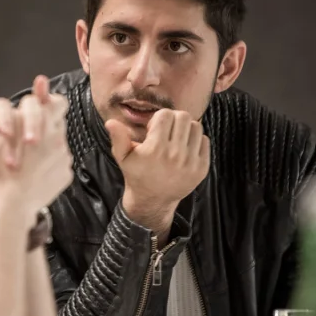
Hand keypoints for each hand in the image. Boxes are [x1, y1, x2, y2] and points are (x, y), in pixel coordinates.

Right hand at [0, 77, 72, 212]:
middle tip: (31, 129)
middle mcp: (52, 131)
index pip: (48, 98)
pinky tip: (33, 174)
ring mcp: (62, 152)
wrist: (9, 207)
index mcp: (31, 119)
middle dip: (44, 118)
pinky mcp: (66, 172)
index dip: (44, 94)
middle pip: (57, 113)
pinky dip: (49, 165)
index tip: (41, 87)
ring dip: (45, 142)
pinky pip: (59, 162)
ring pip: (57, 138)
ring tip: (27, 156)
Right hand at [106, 109, 208, 232]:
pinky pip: (205, 141)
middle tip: (166, 131)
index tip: (153, 130)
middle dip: (173, 120)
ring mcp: (191, 162)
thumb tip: (110, 122)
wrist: (153, 201)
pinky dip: (196, 141)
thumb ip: (118, 138)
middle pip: (183, 117)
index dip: (158, 118)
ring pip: (196, 126)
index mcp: (155, 149)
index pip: (165, 115)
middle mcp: (175, 155)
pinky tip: (185, 149)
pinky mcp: (202, 168)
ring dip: (186, 129)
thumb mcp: (123, 157)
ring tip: (176, 139)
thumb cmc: (137, 175)